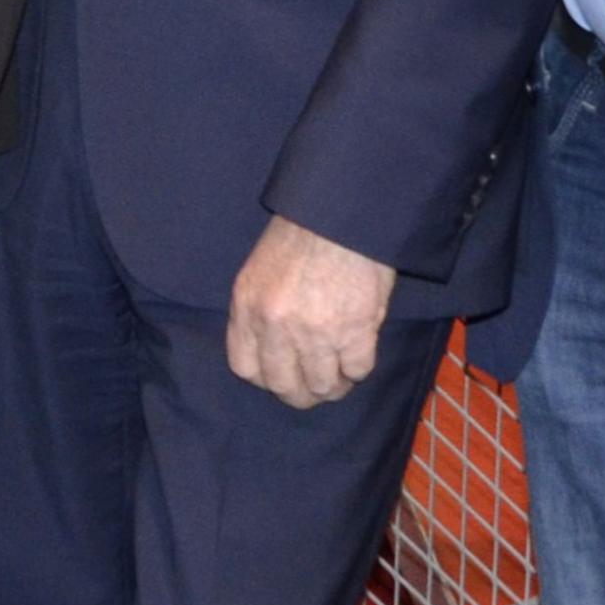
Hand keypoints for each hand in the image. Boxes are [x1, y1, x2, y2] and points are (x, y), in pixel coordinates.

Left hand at [228, 215, 396, 407]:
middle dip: (301, 393)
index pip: (246, 368)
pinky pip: (357, 371)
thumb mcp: (260, 270)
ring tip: (340, 373)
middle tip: (315, 385)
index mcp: (248, 307)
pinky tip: (358, 353)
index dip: (266, 378)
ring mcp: (316, 332)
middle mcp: (276, 325)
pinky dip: (358, 368)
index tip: (281, 375)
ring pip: (323, 386)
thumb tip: (272, 351)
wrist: (342, 212)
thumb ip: (259, 312)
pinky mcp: (356, 331)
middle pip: (285, 386)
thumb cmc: (301, 234)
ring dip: (333, 385)